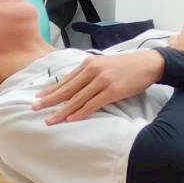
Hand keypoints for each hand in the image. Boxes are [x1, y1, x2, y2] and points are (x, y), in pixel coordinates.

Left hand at [33, 49, 164, 123]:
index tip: (38, 96)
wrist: (148, 63)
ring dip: (62, 110)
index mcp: (89, 64)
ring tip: (50, 119)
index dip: (51, 89)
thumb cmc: (127, 66)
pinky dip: (81, 112)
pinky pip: (92, 104)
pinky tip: (71, 119)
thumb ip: (90, 73)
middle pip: (67, 89)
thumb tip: (76, 84)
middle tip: (34, 108)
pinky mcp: (112, 90)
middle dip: (50, 100)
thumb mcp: (105, 64)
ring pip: (77, 98)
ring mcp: (102, 81)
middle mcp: (92, 71)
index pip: (66, 79)